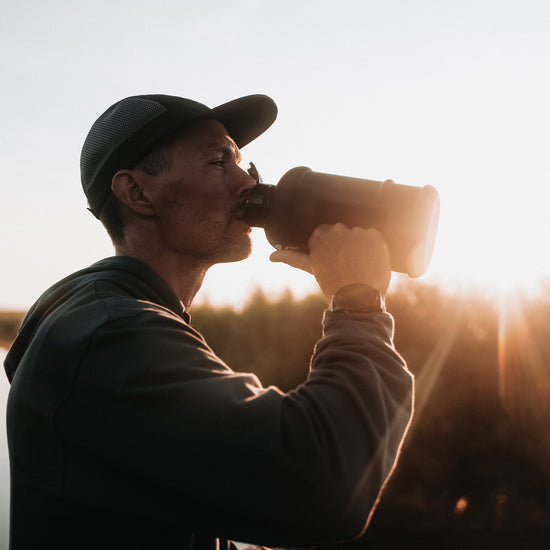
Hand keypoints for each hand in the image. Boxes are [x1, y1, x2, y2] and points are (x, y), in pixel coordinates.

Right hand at [270, 224, 390, 300]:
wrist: (357, 300)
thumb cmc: (333, 285)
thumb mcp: (311, 268)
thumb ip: (292, 258)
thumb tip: (272, 256)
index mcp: (319, 235)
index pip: (328, 233)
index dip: (333, 246)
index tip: (335, 258)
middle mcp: (337, 229)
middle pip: (344, 232)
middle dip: (346, 244)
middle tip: (348, 264)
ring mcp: (357, 232)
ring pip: (359, 235)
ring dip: (361, 247)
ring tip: (360, 264)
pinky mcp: (374, 237)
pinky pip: (375, 237)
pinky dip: (374, 248)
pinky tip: (370, 261)